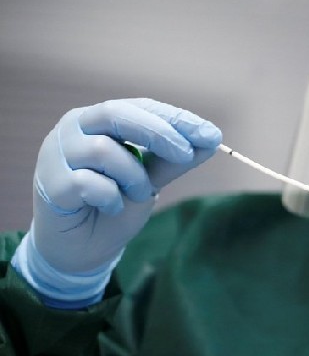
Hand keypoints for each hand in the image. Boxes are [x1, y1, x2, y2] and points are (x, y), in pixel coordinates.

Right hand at [12, 98, 221, 306]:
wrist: (83, 249)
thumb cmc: (114, 205)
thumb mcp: (151, 179)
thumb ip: (174, 159)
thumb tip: (212, 139)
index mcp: (99, 119)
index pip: (140, 106)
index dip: (177, 118)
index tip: (211, 135)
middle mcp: (73, 128)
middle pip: (116, 114)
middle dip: (159, 133)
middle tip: (186, 154)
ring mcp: (56, 153)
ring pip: (103, 150)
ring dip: (133, 177)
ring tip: (137, 194)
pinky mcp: (49, 183)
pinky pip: (87, 182)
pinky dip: (109, 197)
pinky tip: (110, 207)